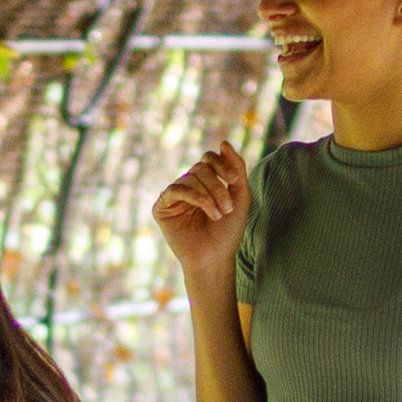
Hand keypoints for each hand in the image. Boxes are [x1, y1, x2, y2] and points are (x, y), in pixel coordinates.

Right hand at [152, 142, 248, 279]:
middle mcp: (188, 187)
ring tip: (217, 215)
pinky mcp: (161, 208)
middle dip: (217, 185)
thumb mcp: (240, 196)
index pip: (208, 159)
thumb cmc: (228, 232)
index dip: (222, 164)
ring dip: (208, 195)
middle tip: (227, 207)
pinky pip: (175, 190)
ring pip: (189, 177)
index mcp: (205, 183)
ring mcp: (173, 197)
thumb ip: (236, 168)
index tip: (234, 180)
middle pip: (200, 168)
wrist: (215, 258)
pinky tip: (205, 210)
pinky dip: (193, 197)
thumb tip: (224, 142)